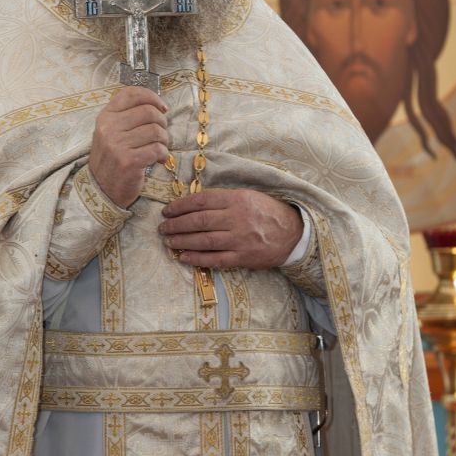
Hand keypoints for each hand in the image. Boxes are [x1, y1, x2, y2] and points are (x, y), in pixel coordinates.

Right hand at [89, 87, 168, 207]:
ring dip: (164, 141)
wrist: (101, 191)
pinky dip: (163, 154)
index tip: (162, 108)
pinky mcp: (129, 161)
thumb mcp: (111, 133)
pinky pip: (157, 149)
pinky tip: (158, 160)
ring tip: (159, 148)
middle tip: (161, 135)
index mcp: (105, 117)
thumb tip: (158, 106)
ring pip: (156, 131)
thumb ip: (127, 117)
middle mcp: (109, 128)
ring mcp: (117, 145)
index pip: (131, 93)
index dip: (152, 97)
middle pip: (149, 112)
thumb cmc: (112, 159)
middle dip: (162, 123)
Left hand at [159, 188, 302, 269]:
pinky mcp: (243, 257)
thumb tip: (194, 204)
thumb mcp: (248, 196)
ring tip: (169, 241)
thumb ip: (223, 200)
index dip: (180, 206)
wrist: (293, 233)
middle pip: (199, 221)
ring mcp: (240, 239)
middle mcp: (237, 218)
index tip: (167, 210)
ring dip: (182, 241)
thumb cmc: (268, 212)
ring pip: (204, 240)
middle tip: (162, 228)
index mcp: (237, 199)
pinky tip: (184, 257)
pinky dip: (197, 259)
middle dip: (176, 225)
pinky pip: (216, 259)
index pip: (201, 201)